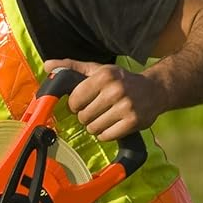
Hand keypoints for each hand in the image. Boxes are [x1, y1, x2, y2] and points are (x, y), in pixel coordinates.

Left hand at [41, 58, 162, 141]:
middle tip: (97, 110)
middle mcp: (115, 90)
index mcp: (104, 76)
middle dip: (87, 117)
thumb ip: (72, 67)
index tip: (84, 103)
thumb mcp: (98, 70)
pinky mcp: (133, 122)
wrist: (155, 90)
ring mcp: (125, 107)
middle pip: (84, 117)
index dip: (76, 105)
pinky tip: (113, 125)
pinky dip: (107, 134)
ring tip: (106, 117)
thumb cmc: (121, 80)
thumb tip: (47, 65)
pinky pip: (107, 136)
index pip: (75, 100)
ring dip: (96, 126)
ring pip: (94, 128)